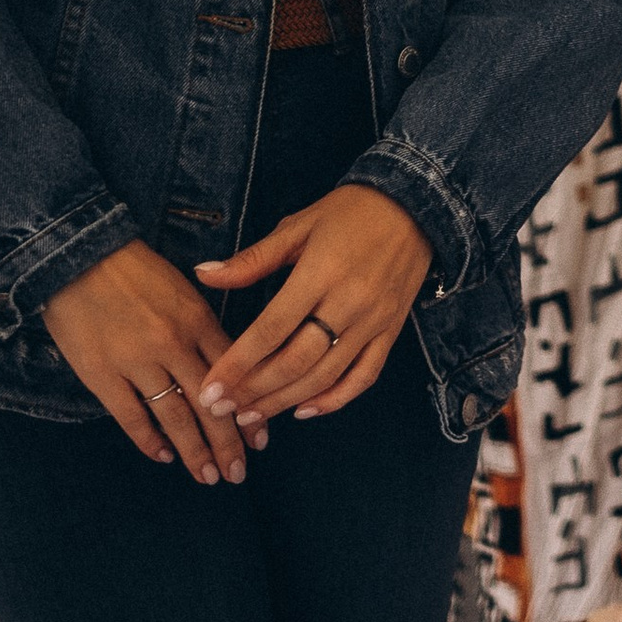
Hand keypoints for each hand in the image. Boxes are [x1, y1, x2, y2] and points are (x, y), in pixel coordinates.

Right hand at [42, 241, 265, 481]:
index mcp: (197, 320)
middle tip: (238, 473)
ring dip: (194, 451)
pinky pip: (131, 416)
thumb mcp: (183, 290)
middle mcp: (173, 344)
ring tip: (208, 476)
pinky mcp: (102, 375)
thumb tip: (225, 370)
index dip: (248, 411)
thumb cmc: (134, 270)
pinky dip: (149, 440)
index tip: (260, 439)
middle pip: (210, 405)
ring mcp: (137, 362)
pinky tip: (164, 456)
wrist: (78, 256)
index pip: (234, 375)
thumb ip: (203, 329)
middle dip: (227, 444)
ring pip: (174, 417)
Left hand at [192, 183, 434, 425]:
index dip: (238, 363)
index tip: (209, 388)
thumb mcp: (299, 225)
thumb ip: (252, 259)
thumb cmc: (351, 211)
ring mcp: (374, 320)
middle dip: (254, 391)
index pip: (272, 329)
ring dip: (285, 401)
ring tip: (252, 416)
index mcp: (321, 272)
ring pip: (326, 375)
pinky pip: (364, 375)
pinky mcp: (391, 330)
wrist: (416, 205)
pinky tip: (304, 410)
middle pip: (296, 361)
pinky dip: (335, 400)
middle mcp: (349, 302)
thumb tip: (204, 275)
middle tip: (220, 409)